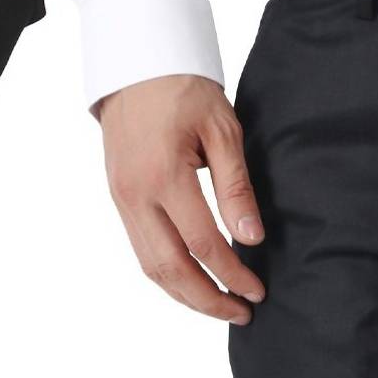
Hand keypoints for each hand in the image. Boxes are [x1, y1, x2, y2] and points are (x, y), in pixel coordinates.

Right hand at [100, 75, 263, 324]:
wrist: (134, 64)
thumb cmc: (182, 87)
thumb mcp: (222, 129)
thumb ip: (236, 187)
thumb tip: (251, 238)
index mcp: (164, 176)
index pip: (204, 243)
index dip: (233, 273)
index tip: (257, 290)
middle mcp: (137, 196)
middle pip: (173, 269)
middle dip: (209, 299)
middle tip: (241, 313)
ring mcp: (123, 202)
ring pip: (153, 268)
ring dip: (186, 295)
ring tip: (219, 306)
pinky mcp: (119, 202)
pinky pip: (142, 253)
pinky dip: (168, 276)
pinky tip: (192, 284)